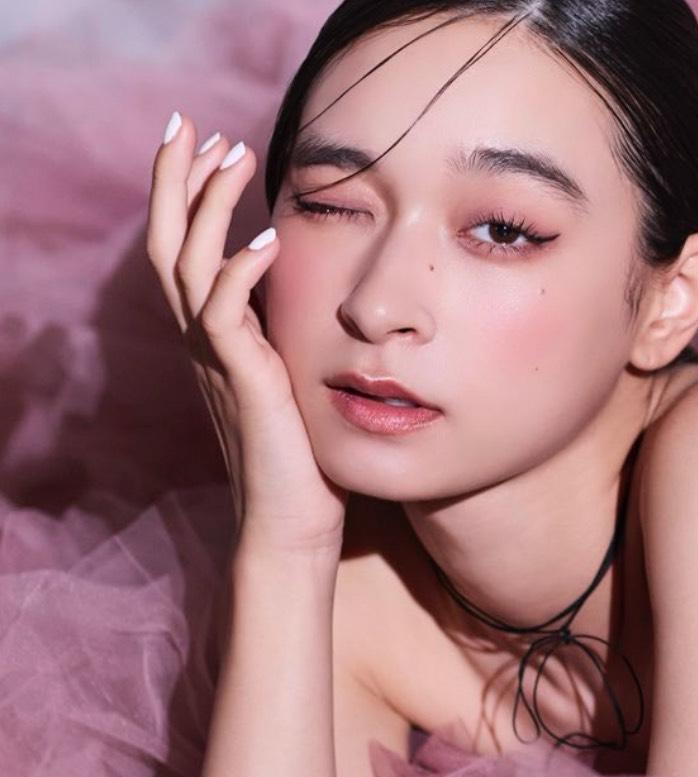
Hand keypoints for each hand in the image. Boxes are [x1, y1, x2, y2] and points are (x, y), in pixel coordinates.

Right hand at [147, 112, 347, 556]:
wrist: (292, 528)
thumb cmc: (305, 462)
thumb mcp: (299, 383)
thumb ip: (294, 340)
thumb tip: (325, 299)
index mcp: (218, 340)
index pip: (186, 252)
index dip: (186, 196)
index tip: (205, 143)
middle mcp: (207, 345)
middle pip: (168, 245)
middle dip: (175, 181)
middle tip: (186, 124)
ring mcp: (219, 364)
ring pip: (188, 267)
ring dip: (206, 206)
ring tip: (229, 155)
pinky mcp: (244, 385)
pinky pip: (226, 318)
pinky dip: (242, 272)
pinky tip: (269, 237)